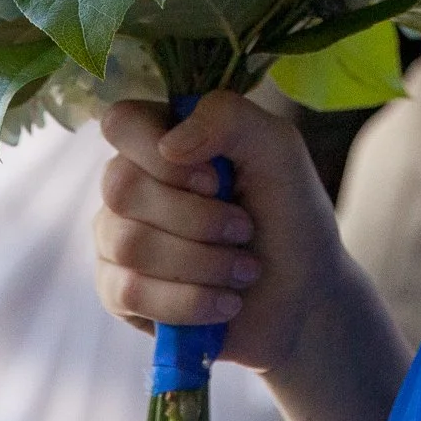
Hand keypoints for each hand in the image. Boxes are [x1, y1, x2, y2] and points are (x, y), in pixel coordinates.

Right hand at [95, 93, 348, 374]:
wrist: (303, 302)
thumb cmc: (289, 219)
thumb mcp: (278, 151)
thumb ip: (229, 117)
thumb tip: (170, 143)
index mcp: (162, 139)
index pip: (121, 123)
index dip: (161, 156)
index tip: (215, 182)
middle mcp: (130, 184)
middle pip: (121, 188)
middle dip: (197, 219)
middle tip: (244, 230)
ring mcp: (117, 238)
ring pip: (128, 244)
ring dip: (203, 263)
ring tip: (244, 271)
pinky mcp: (118, 293)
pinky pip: (128, 292)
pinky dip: (189, 301)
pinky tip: (224, 303)